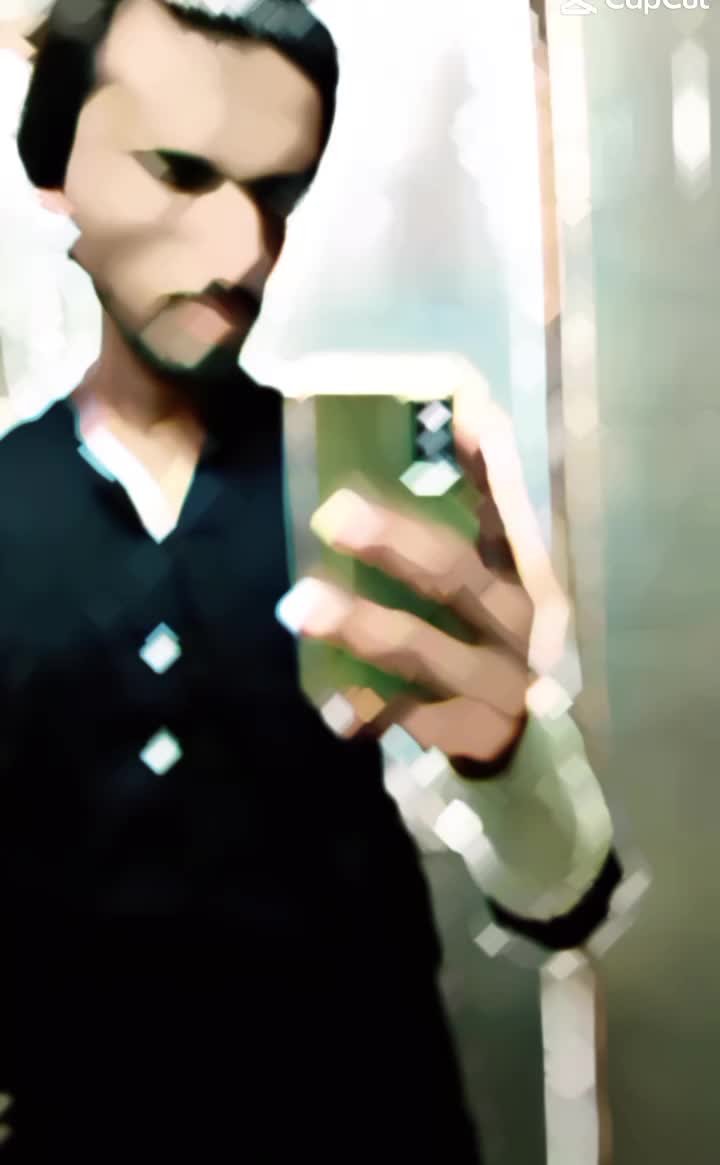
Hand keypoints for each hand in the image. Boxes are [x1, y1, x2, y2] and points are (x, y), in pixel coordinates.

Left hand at [283, 380, 565, 776]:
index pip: (503, 510)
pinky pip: (411, 721)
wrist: (526, 753)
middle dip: (394, 542)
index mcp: (518, 576)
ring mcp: (495, 682)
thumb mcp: (485, 595)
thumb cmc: (486, 650)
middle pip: (454, 575)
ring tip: (299, 606)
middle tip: (333, 512)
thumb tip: (414, 448)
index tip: (465, 410)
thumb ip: (458, 535)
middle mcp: (514, 623)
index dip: (486, 465)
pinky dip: (369, 714)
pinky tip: (331, 712)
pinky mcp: (472, 735)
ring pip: (423, 650)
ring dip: (361, 626)